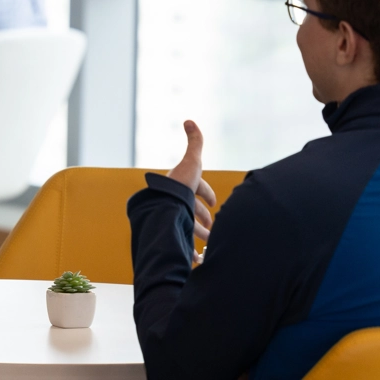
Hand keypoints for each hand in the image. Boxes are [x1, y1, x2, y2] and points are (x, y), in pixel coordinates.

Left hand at [166, 120, 216, 261]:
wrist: (164, 207)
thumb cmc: (179, 185)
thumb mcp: (191, 161)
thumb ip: (194, 142)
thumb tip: (188, 119)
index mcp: (180, 189)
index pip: (195, 190)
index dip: (206, 195)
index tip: (215, 203)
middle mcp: (174, 205)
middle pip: (191, 212)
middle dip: (203, 218)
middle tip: (213, 228)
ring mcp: (172, 222)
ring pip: (188, 230)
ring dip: (199, 236)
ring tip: (210, 243)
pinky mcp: (172, 237)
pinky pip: (183, 247)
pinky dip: (192, 254)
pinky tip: (200, 260)